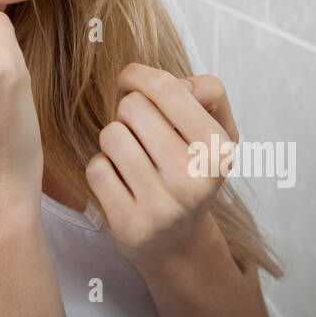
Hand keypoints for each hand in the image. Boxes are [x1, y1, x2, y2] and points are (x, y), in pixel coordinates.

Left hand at [86, 65, 238, 273]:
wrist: (179, 242)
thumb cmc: (192, 171)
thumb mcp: (215, 133)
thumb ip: (209, 93)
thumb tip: (182, 85)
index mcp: (218, 150)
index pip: (167, 88)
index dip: (138, 74)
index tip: (128, 79)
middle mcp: (194, 179)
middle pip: (132, 107)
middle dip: (128, 113)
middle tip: (140, 133)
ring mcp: (162, 205)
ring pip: (111, 136)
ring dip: (114, 141)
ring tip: (131, 157)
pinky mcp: (130, 223)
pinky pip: (96, 168)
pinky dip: (103, 169)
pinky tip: (121, 183)